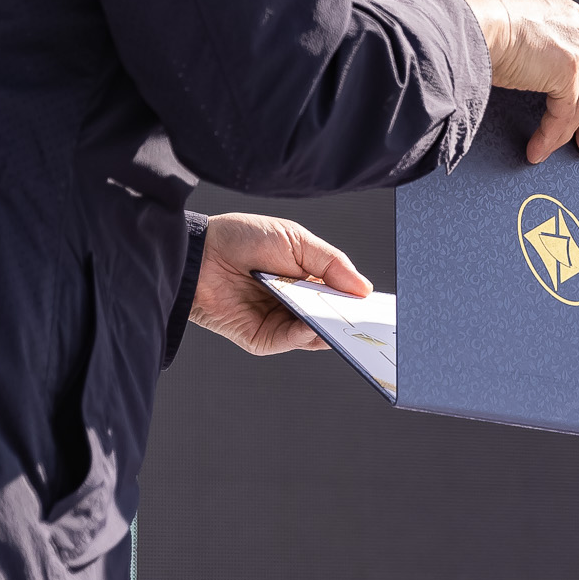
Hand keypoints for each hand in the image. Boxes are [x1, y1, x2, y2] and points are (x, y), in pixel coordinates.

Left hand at [189, 212, 371, 356]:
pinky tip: (312, 326)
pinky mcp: (261, 338)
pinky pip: (288, 341)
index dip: (357, 300)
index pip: (339, 294)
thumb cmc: (244, 238)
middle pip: (329, 317)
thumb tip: (365, 289)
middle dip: (349, 319)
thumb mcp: (296, 240)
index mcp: (306, 277)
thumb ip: (332, 264)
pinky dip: (303, 335)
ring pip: (313, 333)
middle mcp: (294, 302)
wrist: (200, 252)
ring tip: (347, 325)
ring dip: (329, 330)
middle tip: (372, 322)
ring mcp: (279, 321)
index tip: (379, 306)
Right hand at [454, 0, 578, 162]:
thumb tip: (519, 74)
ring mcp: (574, 44)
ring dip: (564, 132)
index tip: (578, 108)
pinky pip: (565, 112)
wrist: (463, 23)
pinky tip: (537, 149)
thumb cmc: (467, 25)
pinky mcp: (568, 67)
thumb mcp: (504, 30)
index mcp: (558, 8)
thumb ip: (523, 47)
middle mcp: (573, 22)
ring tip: (546, 152)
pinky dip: (552, 134)